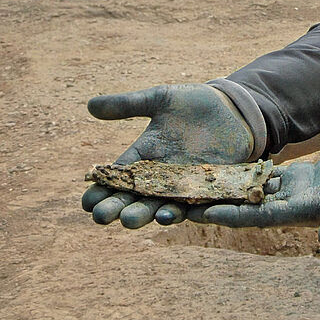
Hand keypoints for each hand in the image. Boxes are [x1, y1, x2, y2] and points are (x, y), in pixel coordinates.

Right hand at [82, 83, 253, 228]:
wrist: (233, 109)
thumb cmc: (194, 103)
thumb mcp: (160, 99)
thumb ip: (128, 104)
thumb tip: (89, 105)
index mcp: (143, 156)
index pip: (117, 177)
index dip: (100, 190)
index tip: (86, 201)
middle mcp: (160, 176)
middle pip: (134, 197)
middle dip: (118, 208)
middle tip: (102, 216)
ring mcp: (184, 184)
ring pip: (160, 206)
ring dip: (146, 214)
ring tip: (131, 219)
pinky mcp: (208, 189)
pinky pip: (193, 205)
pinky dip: (181, 211)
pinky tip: (169, 214)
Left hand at [196, 154, 319, 247]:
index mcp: (294, 213)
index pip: (252, 216)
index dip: (226, 214)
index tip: (197, 213)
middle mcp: (283, 205)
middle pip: (239, 205)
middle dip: (210, 204)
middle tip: (176, 200)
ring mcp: (284, 193)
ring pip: (244, 191)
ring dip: (218, 189)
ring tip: (185, 181)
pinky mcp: (290, 180)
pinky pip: (257, 178)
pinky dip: (238, 174)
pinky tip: (215, 166)